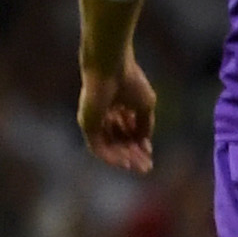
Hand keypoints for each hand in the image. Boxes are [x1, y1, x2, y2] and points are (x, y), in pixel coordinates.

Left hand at [77, 57, 155, 173]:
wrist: (112, 68)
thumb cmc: (129, 80)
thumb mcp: (144, 105)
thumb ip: (144, 125)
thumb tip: (144, 142)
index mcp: (116, 106)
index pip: (126, 132)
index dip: (138, 145)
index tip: (150, 155)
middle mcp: (103, 115)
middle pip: (118, 141)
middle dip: (132, 155)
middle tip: (146, 168)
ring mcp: (93, 120)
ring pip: (108, 146)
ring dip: (124, 158)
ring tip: (139, 167)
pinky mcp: (87, 124)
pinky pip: (98, 147)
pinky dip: (112, 156)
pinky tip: (126, 163)